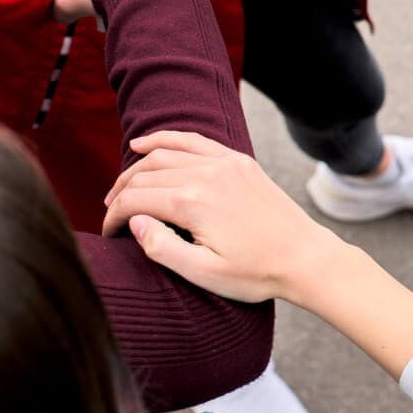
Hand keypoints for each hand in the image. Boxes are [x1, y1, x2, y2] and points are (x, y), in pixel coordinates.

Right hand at [101, 130, 336, 302]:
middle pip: (146, 175)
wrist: (304, 258)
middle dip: (121, 194)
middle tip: (110, 215)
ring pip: (165, 154)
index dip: (114, 218)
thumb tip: (134, 221)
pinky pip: (194, 141)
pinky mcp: (239, 161)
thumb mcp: (204, 273)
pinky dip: (166, 139)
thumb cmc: (256, 273)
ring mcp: (225, 163)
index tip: (108, 236)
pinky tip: (144, 144)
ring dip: (137, 168)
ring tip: (120, 188)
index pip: (135, 200)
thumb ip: (162, 248)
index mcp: (193, 203)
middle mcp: (206, 174)